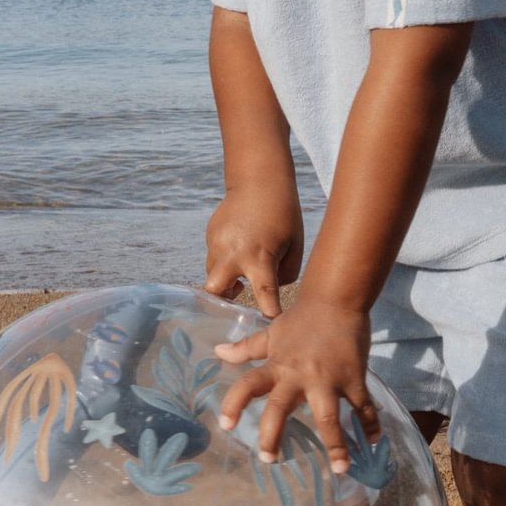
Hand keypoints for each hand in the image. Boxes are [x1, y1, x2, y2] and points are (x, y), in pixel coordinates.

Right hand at [203, 184, 302, 317]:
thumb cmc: (284, 214)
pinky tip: (240, 246)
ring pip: (213, 273)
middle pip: (214, 291)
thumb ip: (282, 274)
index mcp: (259, 257)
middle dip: (220, 303)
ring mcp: (218, 243)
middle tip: (233, 305)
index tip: (271, 326)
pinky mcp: (211, 234)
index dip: (268, 312)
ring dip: (224, 279)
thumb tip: (267, 290)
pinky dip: (225, 260)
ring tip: (241, 273)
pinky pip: (215, 255)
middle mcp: (233, 253)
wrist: (259, 179)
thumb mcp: (294, 246)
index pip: (263, 294)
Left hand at [213, 294, 379, 470]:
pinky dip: (370, 424)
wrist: (336, 299)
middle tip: (268, 459)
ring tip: (339, 469)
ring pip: (329, 417)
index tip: (226, 426)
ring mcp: (328, 380)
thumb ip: (246, 348)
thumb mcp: (271, 334)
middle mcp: (299, 376)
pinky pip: (363, 406)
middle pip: (280, 408)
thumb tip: (218, 352)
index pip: (248, 385)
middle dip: (273, 435)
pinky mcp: (354, 379)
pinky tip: (372, 442)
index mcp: (277, 366)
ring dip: (336, 444)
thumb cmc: (301, 319)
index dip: (234, 404)